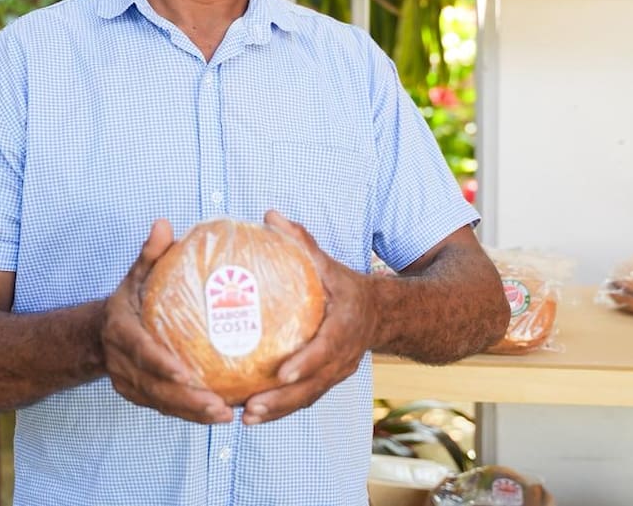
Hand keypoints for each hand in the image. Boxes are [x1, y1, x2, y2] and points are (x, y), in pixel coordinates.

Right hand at [101, 218, 232, 423]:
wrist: (98, 334)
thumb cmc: (129, 299)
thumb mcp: (135, 275)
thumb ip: (150, 254)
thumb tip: (164, 224)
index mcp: (121, 332)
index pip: (142, 351)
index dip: (163, 364)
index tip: (188, 373)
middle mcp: (121, 363)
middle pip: (155, 386)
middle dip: (187, 400)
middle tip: (220, 405)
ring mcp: (127, 384)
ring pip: (161, 403)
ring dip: (192, 413)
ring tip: (225, 414)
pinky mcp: (138, 396)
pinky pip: (165, 407)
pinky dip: (189, 414)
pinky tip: (219, 414)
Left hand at [240, 210, 379, 424]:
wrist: (386, 314)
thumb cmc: (350, 287)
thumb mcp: (331, 265)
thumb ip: (303, 243)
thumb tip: (270, 215)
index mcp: (345, 328)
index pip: (325, 349)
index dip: (304, 363)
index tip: (280, 374)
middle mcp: (343, 357)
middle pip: (313, 385)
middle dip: (282, 401)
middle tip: (251, 408)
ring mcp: (337, 373)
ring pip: (308, 397)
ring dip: (278, 411)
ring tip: (246, 418)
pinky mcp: (329, 380)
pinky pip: (305, 398)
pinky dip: (281, 409)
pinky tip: (252, 413)